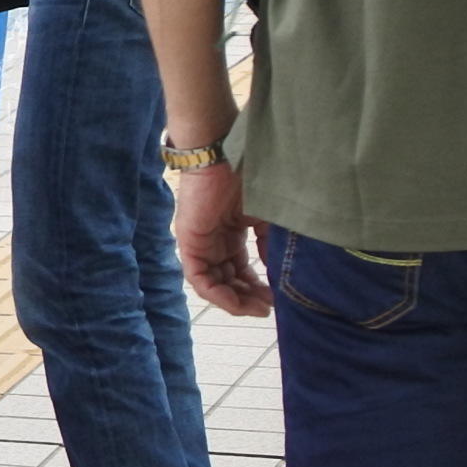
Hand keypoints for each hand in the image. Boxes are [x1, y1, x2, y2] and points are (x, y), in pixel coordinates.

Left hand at [172, 160, 267, 316]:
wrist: (228, 157)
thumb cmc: (250, 179)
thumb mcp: (267, 219)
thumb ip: (269, 246)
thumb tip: (276, 273)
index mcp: (231, 234)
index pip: (241, 270)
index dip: (257, 288)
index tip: (277, 300)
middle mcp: (214, 241)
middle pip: (228, 280)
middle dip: (248, 298)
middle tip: (268, 308)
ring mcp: (199, 243)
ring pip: (213, 283)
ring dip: (235, 300)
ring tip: (257, 308)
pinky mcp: (189, 242)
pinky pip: (198, 277)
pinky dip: (216, 294)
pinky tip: (237, 303)